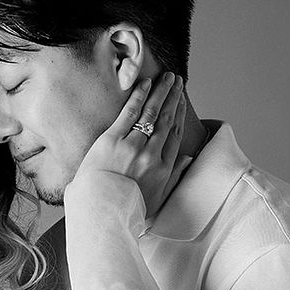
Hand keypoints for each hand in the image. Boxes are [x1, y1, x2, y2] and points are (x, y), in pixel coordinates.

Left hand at [72, 71, 185, 215]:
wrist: (101, 212)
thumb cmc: (127, 209)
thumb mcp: (157, 199)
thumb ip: (173, 178)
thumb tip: (187, 160)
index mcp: (162, 169)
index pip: (174, 134)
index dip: (180, 114)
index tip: (182, 101)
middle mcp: (151, 156)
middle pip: (166, 120)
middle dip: (173, 97)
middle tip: (177, 81)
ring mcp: (132, 147)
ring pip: (152, 113)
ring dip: (161, 92)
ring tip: (167, 77)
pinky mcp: (112, 141)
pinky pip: (130, 113)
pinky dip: (139, 96)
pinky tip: (146, 83)